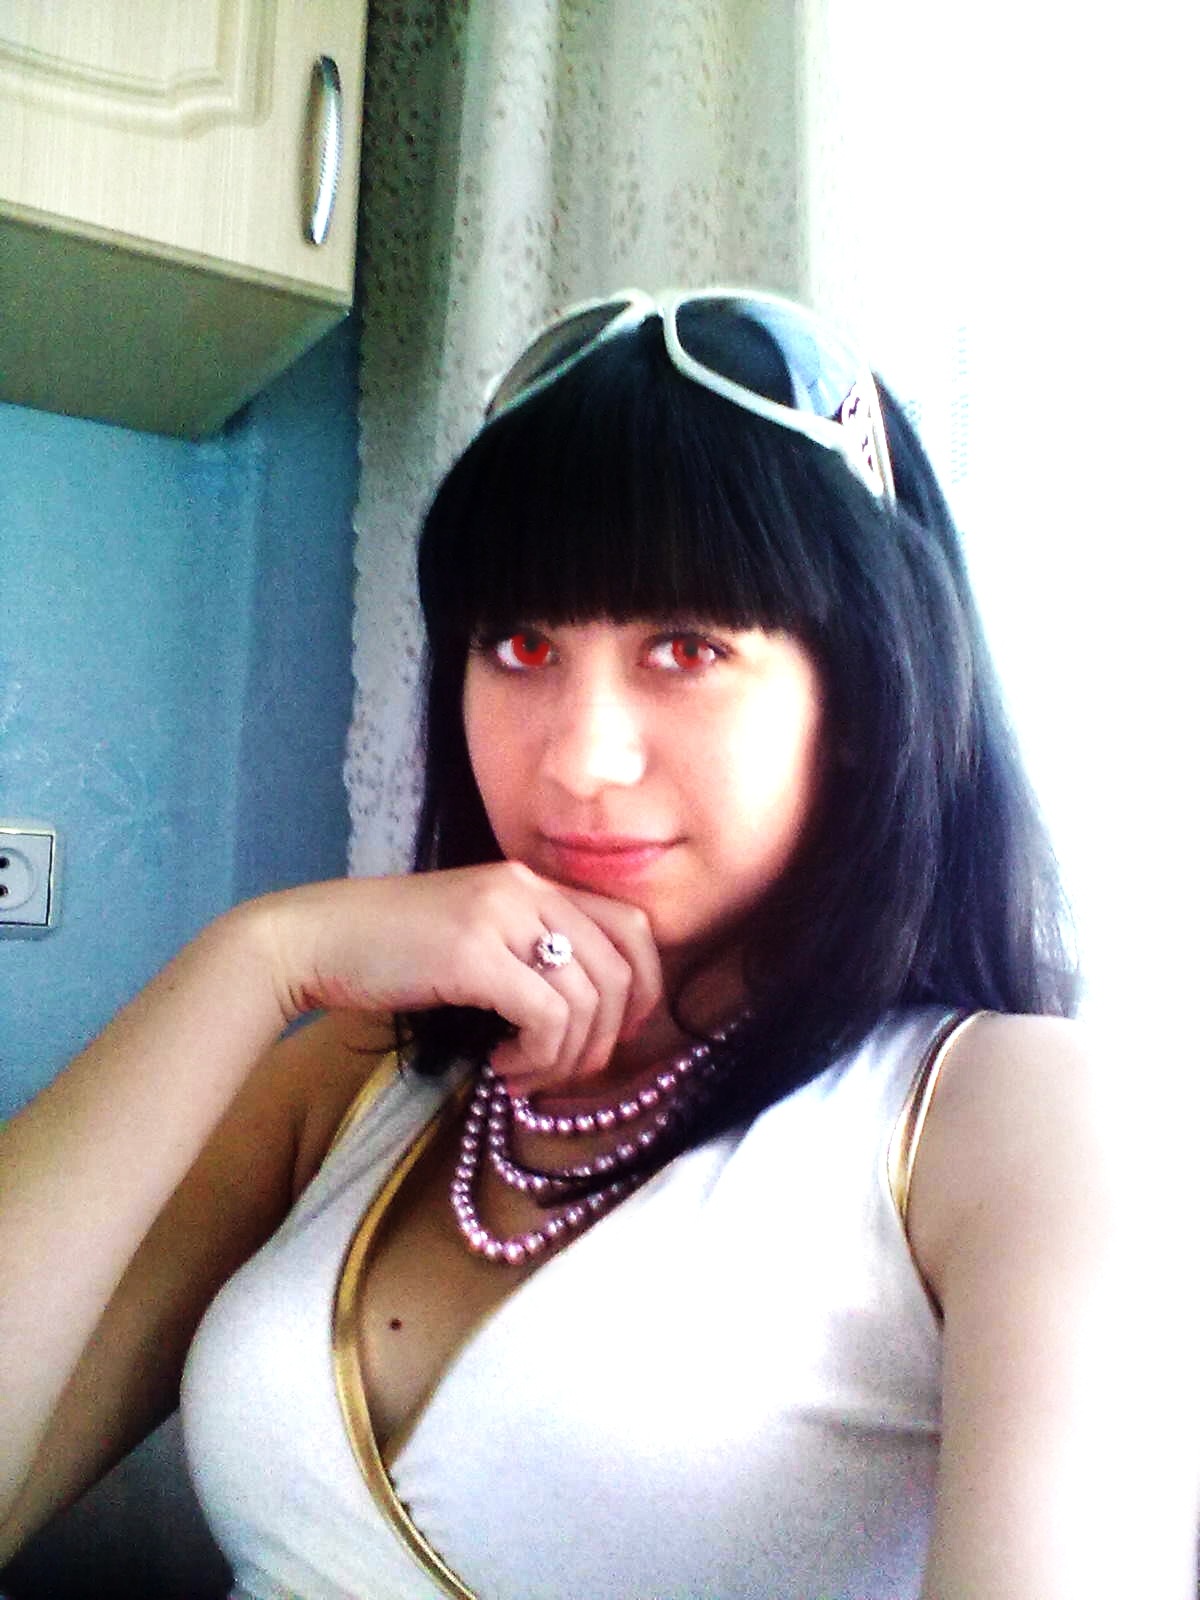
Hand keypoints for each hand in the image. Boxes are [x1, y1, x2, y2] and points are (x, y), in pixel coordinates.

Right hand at [252, 864, 662, 1092]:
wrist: (313, 940)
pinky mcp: (474, 955)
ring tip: (524, 1075)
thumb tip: (588, 1016)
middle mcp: (527, 889)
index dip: (644, 989)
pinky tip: (503, 1067)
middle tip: (568, 1071)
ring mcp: (502, 917)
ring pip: (588, 999)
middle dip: (610, 1036)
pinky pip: (547, 1016)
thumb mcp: (474, 936)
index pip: (634, 927)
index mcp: (533, 881)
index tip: (614, 1035)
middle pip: (623, 968)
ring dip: (566, 1056)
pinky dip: (538, 1056)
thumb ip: (529, 953)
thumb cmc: (389, 950)